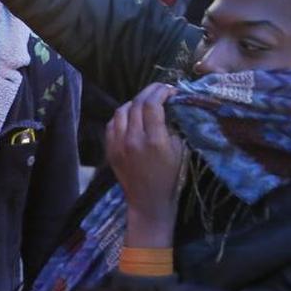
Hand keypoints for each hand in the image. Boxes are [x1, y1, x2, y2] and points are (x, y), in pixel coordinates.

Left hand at [106, 83, 185, 247]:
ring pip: (121, 111)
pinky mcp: (110, 150)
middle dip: (149, 92)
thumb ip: (173, 126)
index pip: (152, 105)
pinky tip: (131, 116)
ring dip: (134, 102)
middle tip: (159, 89)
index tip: (170, 89)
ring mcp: (118, 145)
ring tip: (145, 102)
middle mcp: (133, 140)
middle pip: (136, 104)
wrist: (148, 201)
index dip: (161, 91)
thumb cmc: (171, 176)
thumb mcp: (180, 151)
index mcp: (154, 140)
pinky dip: (122, 116)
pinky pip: (112, 124)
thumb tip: (169, 105)